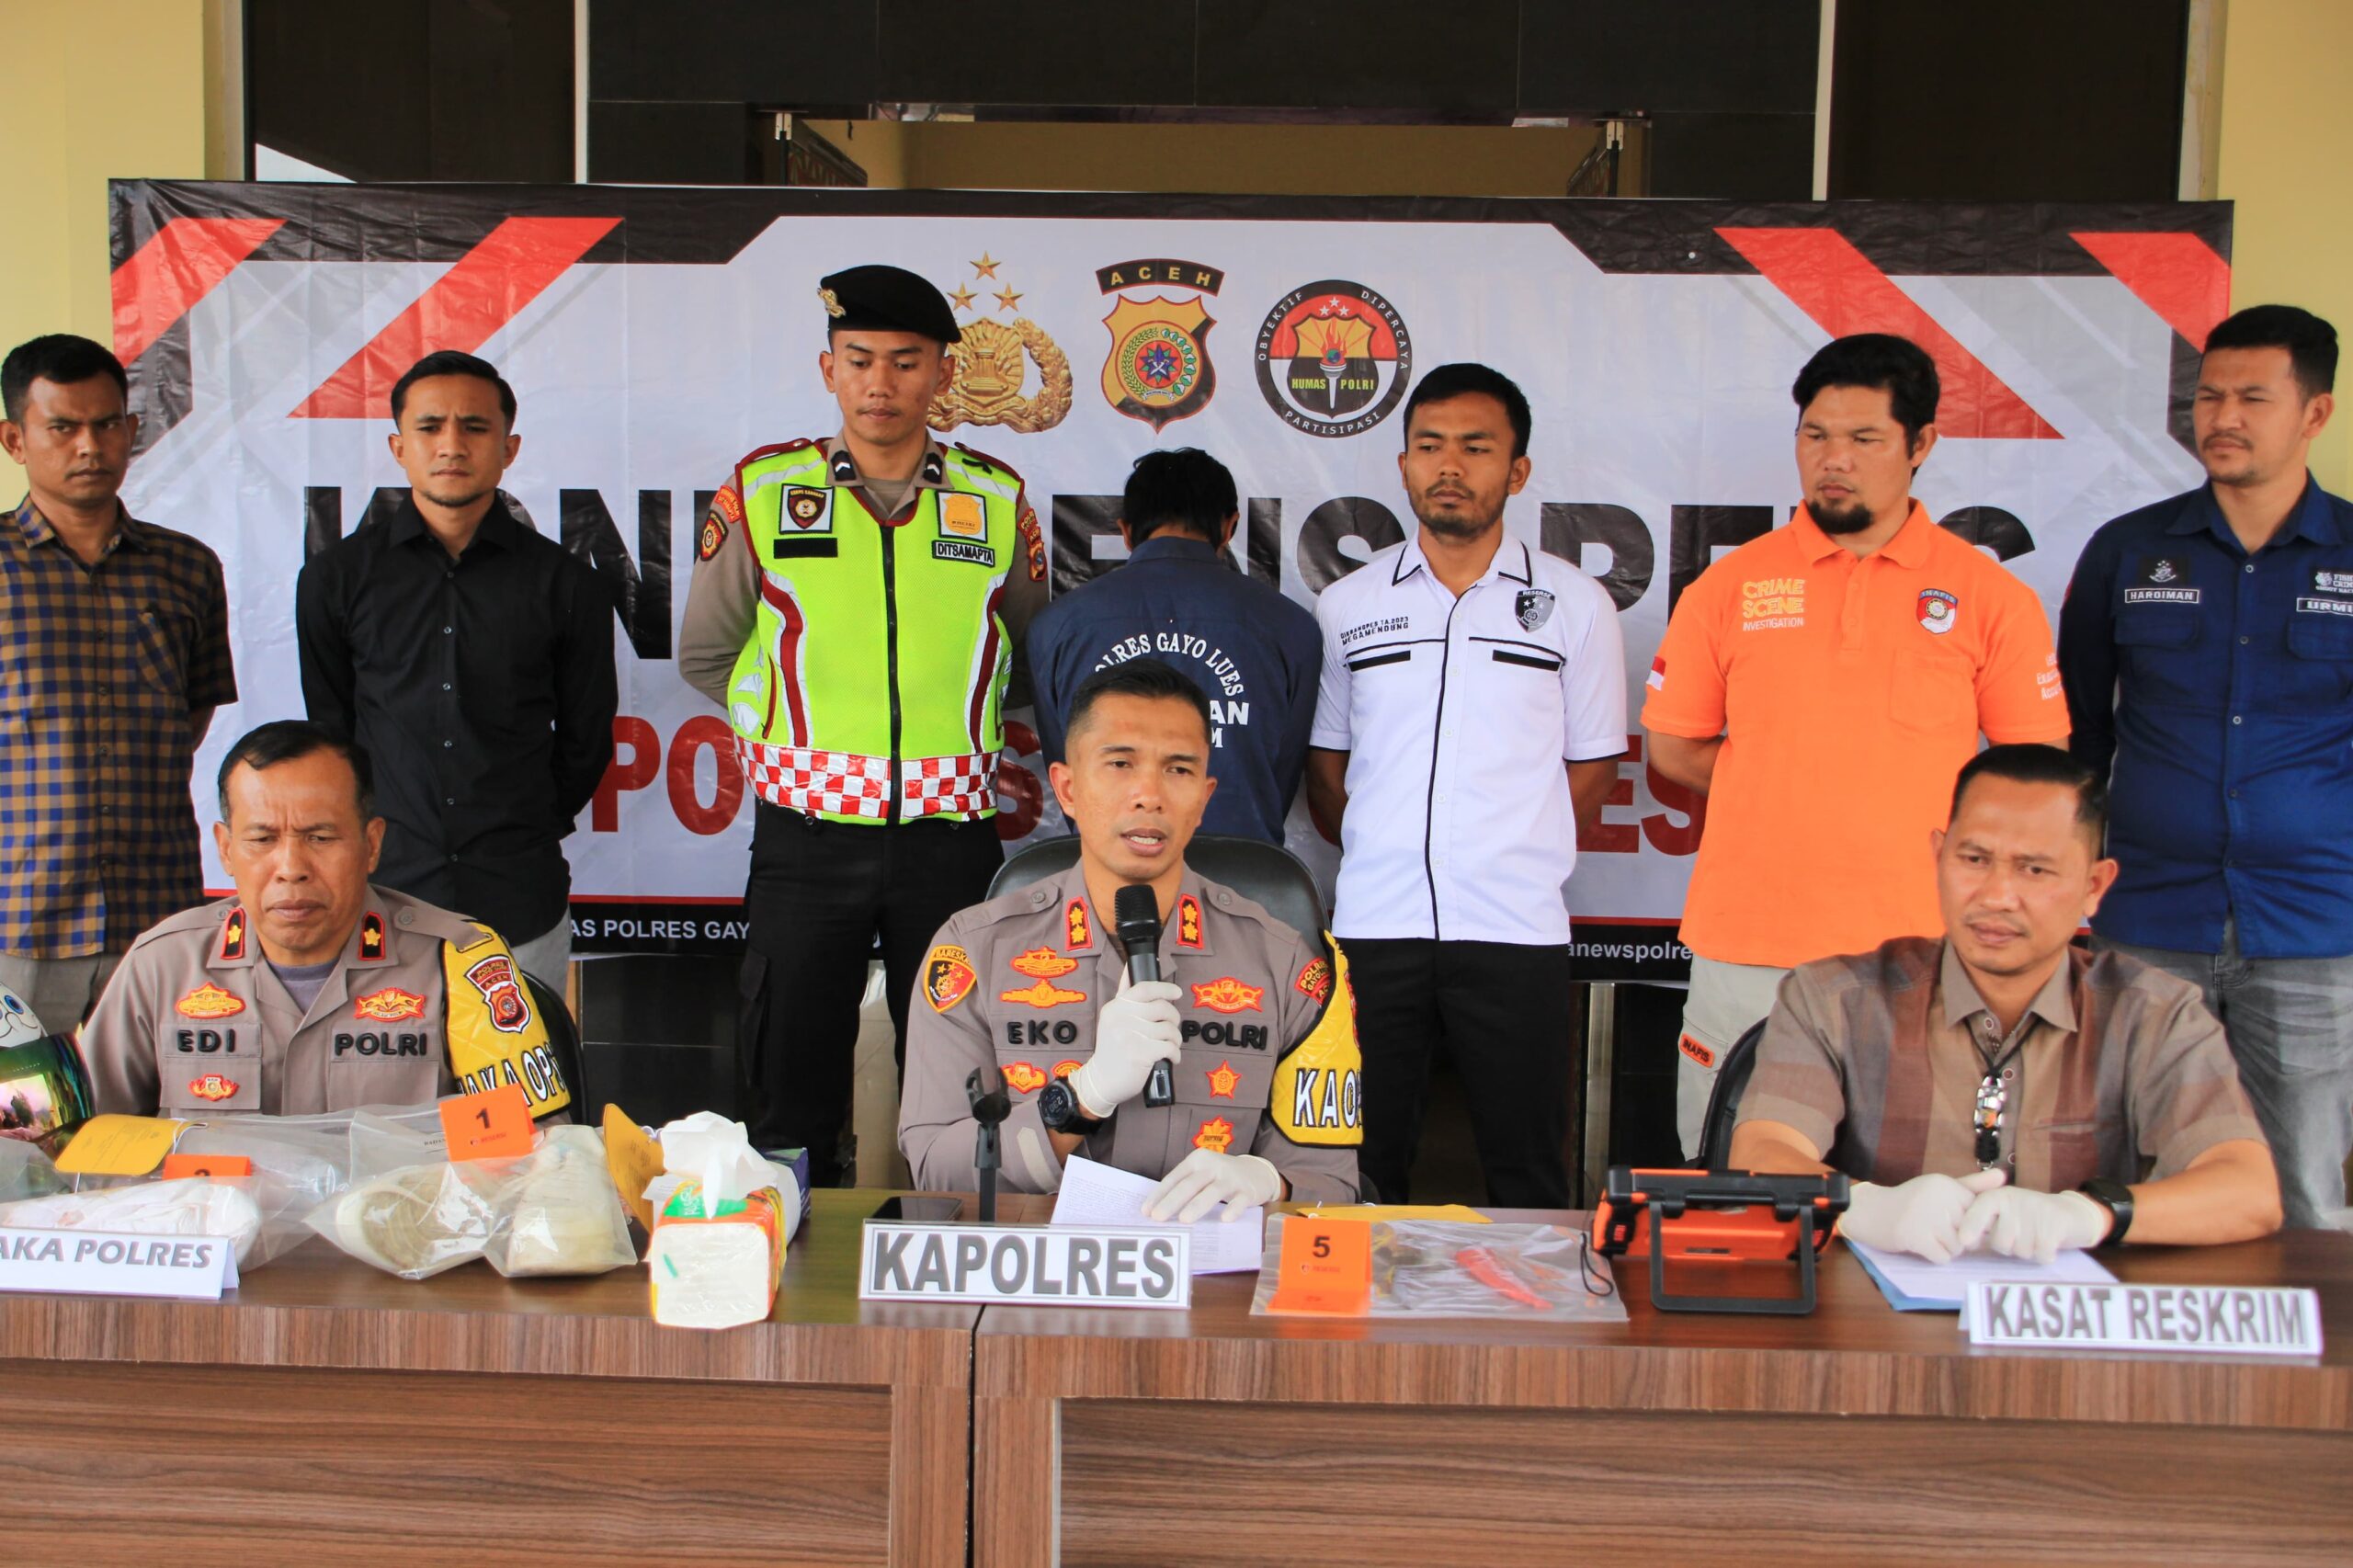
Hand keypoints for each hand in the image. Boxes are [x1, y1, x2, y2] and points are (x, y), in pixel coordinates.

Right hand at [1067, 973, 1181, 1117]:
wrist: (1102, 1080)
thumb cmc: (1112, 1048)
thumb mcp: (1112, 1018)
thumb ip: (1123, 993)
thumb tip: (1130, 966)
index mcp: (1115, 1007)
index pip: (1144, 988)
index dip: (1165, 988)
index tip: (1177, 993)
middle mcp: (1120, 1019)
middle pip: (1161, 1008)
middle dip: (1174, 1018)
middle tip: (1172, 1027)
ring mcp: (1129, 1036)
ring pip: (1168, 1029)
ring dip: (1176, 1038)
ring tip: (1171, 1044)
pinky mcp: (1140, 1054)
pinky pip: (1169, 1047)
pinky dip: (1175, 1053)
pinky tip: (1171, 1057)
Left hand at [1144, 1149, 1283, 1222]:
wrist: (1257, 1171)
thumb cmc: (1220, 1177)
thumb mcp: (1202, 1175)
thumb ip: (1185, 1187)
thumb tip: (1158, 1212)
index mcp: (1197, 1160)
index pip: (1174, 1178)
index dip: (1159, 1195)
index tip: (1146, 1212)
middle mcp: (1213, 1166)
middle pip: (1190, 1184)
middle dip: (1172, 1202)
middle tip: (1158, 1218)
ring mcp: (1231, 1177)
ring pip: (1212, 1192)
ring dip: (1197, 1205)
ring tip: (1184, 1220)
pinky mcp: (1248, 1190)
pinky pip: (1239, 1201)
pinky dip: (1232, 1209)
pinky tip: (1225, 1219)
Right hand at [1840, 1169, 2008, 1263]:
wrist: (1868, 1211)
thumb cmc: (1909, 1202)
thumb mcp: (1939, 1188)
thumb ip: (1973, 1185)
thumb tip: (2004, 1175)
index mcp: (1946, 1185)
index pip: (1978, 1213)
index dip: (1969, 1223)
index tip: (1950, 1220)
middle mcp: (1937, 1197)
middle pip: (1970, 1233)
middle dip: (1958, 1238)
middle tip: (1937, 1230)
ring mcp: (1925, 1217)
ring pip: (1958, 1247)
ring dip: (1947, 1249)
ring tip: (1929, 1237)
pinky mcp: (1915, 1236)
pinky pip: (1943, 1257)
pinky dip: (1935, 1257)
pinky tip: (1922, 1246)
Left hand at [1955, 1186, 2109, 1263]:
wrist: (2068, 1213)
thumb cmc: (2026, 1216)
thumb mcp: (2002, 1212)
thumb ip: (1982, 1222)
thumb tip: (1961, 1240)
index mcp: (1998, 1197)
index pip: (1979, 1210)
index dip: (1971, 1226)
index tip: (1964, 1241)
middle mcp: (2014, 1201)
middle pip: (2000, 1242)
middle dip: (2007, 1247)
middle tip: (2019, 1235)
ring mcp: (2036, 1212)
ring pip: (2021, 1250)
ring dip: (2027, 1250)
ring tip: (2034, 1236)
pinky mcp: (2056, 1226)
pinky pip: (2041, 1254)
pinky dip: (2044, 1255)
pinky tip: (2048, 1243)